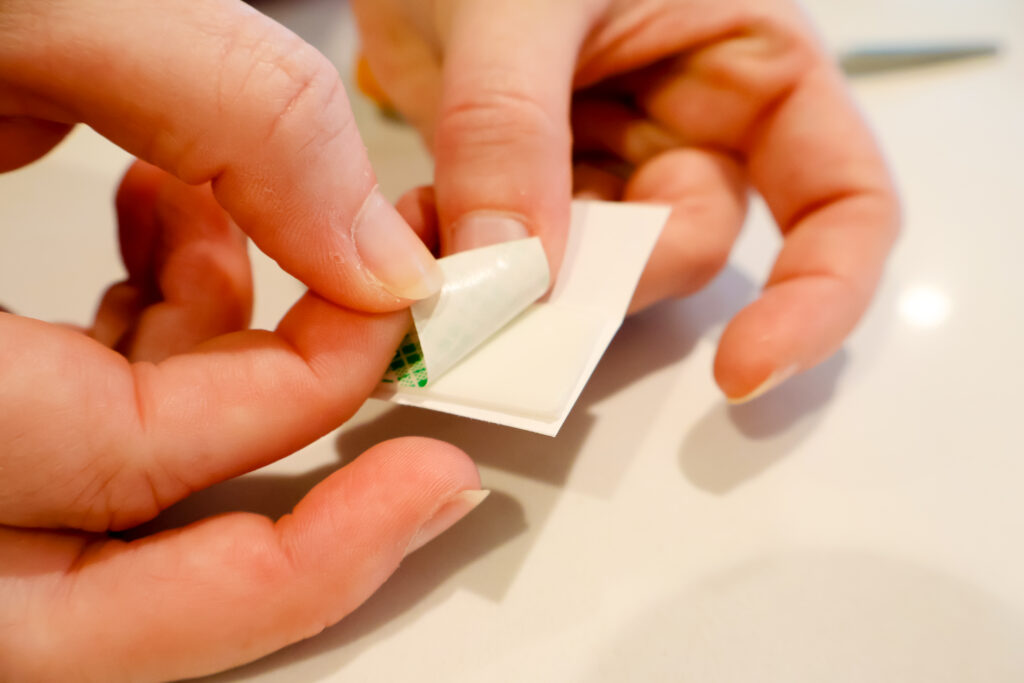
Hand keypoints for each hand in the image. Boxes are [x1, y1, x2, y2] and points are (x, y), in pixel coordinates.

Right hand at [1, 2, 481, 678]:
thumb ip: (233, 111)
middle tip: (416, 488)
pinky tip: (167, 227)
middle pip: (88, 614)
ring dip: (214, 400)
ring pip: (84, 527)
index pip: (127, 456)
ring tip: (227, 231)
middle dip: (283, 562)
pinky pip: (63, 430)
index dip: (298, 397)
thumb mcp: (36, 7)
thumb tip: (375, 258)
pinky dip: (148, 349)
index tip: (398, 316)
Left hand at [352, 0, 899, 400]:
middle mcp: (692, 123)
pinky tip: (424, 225)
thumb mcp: (525, 1)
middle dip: (610, 278)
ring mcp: (611, 157)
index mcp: (753, 63)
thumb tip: (515, 266)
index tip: (745, 368)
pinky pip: (519, 253)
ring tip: (445, 239)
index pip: (841, 202)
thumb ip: (513, 128)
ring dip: (523, 277)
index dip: (816, 297)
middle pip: (690, 249)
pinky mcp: (535, 180)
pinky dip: (472, 258)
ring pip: (594, 266)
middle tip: (523, 280)